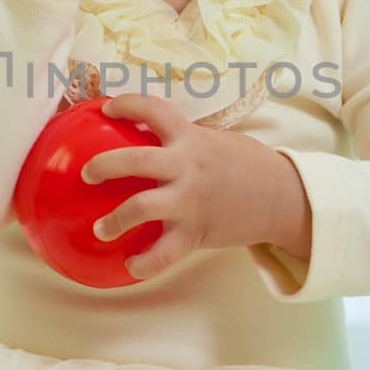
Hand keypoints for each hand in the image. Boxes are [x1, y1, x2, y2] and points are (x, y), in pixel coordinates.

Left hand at [82, 93, 290, 280]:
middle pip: (134, 160)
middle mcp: (187, 166)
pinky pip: (163, 253)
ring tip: (100, 229)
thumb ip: (184, 140)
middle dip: (103, 165)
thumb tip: (146, 135)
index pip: (153, 110)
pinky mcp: (196, 232)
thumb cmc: (246, 166)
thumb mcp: (215, 142)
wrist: (282, 198)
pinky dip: (143, 263)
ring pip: (141, 207)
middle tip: (86, 173)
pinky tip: (130, 265)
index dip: (126, 104)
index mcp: (191, 138)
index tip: (108, 107)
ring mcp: (190, 201)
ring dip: (114, 220)